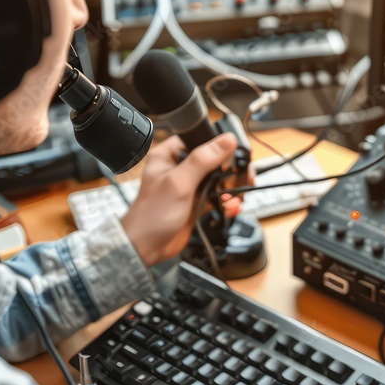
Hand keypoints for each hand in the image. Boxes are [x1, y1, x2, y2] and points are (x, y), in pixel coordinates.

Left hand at [120, 133, 238, 266]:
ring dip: (232, 188)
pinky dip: (228, 202)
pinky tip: (230, 208)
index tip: (230, 158)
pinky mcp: (198, 201)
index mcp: (170, 155)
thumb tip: (227, 141)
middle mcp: (180, 167)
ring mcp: (190, 185)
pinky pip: (219, 196)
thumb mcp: (179, 183)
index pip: (199, 138)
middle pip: (215, 159)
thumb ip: (203, 160)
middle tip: (236, 181)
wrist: (147, 247)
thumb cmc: (152, 215)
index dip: (218, 146)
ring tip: (233, 199)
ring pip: (220, 178)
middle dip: (230, 171)